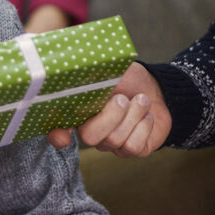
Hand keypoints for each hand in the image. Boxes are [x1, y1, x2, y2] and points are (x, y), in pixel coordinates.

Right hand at [48, 63, 170, 156]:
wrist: (157, 89)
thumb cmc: (128, 79)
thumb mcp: (111, 70)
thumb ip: (94, 73)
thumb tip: (80, 64)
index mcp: (80, 111)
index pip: (58, 129)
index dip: (58, 135)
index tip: (63, 136)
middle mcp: (92, 131)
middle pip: (89, 137)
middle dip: (110, 116)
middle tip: (123, 98)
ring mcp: (111, 143)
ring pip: (114, 140)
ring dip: (133, 115)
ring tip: (141, 100)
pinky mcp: (132, 150)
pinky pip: (133, 147)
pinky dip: (144, 127)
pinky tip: (147, 116)